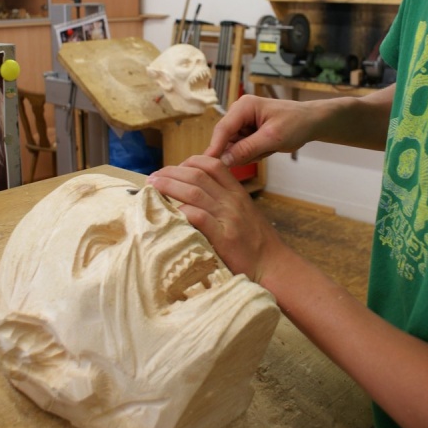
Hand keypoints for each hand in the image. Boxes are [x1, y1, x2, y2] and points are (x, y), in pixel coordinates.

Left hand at [148, 155, 288, 281]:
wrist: (273, 265)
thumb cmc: (256, 243)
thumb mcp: (244, 213)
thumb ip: (225, 202)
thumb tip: (197, 195)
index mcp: (237, 192)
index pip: (213, 164)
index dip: (190, 161)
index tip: (174, 168)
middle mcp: (232, 200)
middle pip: (198, 174)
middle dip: (172, 172)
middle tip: (154, 176)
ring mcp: (228, 217)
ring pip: (194, 192)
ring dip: (170, 186)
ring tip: (153, 186)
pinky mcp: (223, 237)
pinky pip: (199, 217)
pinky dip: (182, 211)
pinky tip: (170, 212)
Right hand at [205, 94, 318, 166]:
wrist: (311, 122)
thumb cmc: (296, 124)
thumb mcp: (272, 138)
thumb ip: (247, 149)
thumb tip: (224, 161)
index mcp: (244, 106)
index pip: (223, 129)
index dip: (215, 147)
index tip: (207, 165)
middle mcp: (239, 112)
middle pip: (226, 139)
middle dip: (241, 151)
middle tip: (263, 151)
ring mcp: (242, 123)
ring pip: (233, 147)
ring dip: (249, 153)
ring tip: (269, 147)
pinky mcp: (247, 132)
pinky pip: (242, 149)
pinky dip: (254, 153)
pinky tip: (268, 148)